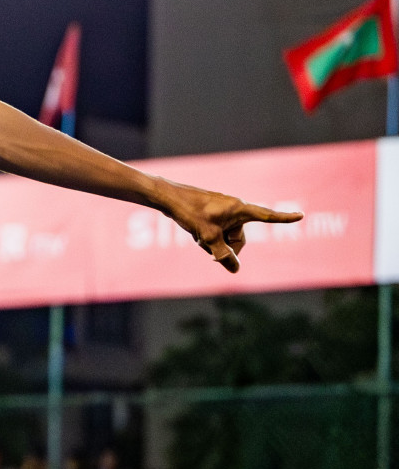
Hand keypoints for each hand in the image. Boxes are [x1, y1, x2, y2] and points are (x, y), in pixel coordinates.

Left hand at [158, 181, 302, 272]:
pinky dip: (207, 237)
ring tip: (197, 235)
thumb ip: (223, 255)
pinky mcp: (213, 214)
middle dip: (226, 247)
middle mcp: (234, 209)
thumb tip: (235, 271)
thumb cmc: (189, 212)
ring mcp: (223, 212)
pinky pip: (216, 232)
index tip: (300, 215)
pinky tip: (193, 232)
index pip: (266, 216)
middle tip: (209, 249)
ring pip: (226, 238)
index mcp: (239, 209)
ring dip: (213, 243)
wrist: (168, 198)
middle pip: (240, 238)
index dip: (283, 218)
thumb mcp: (208, 238)